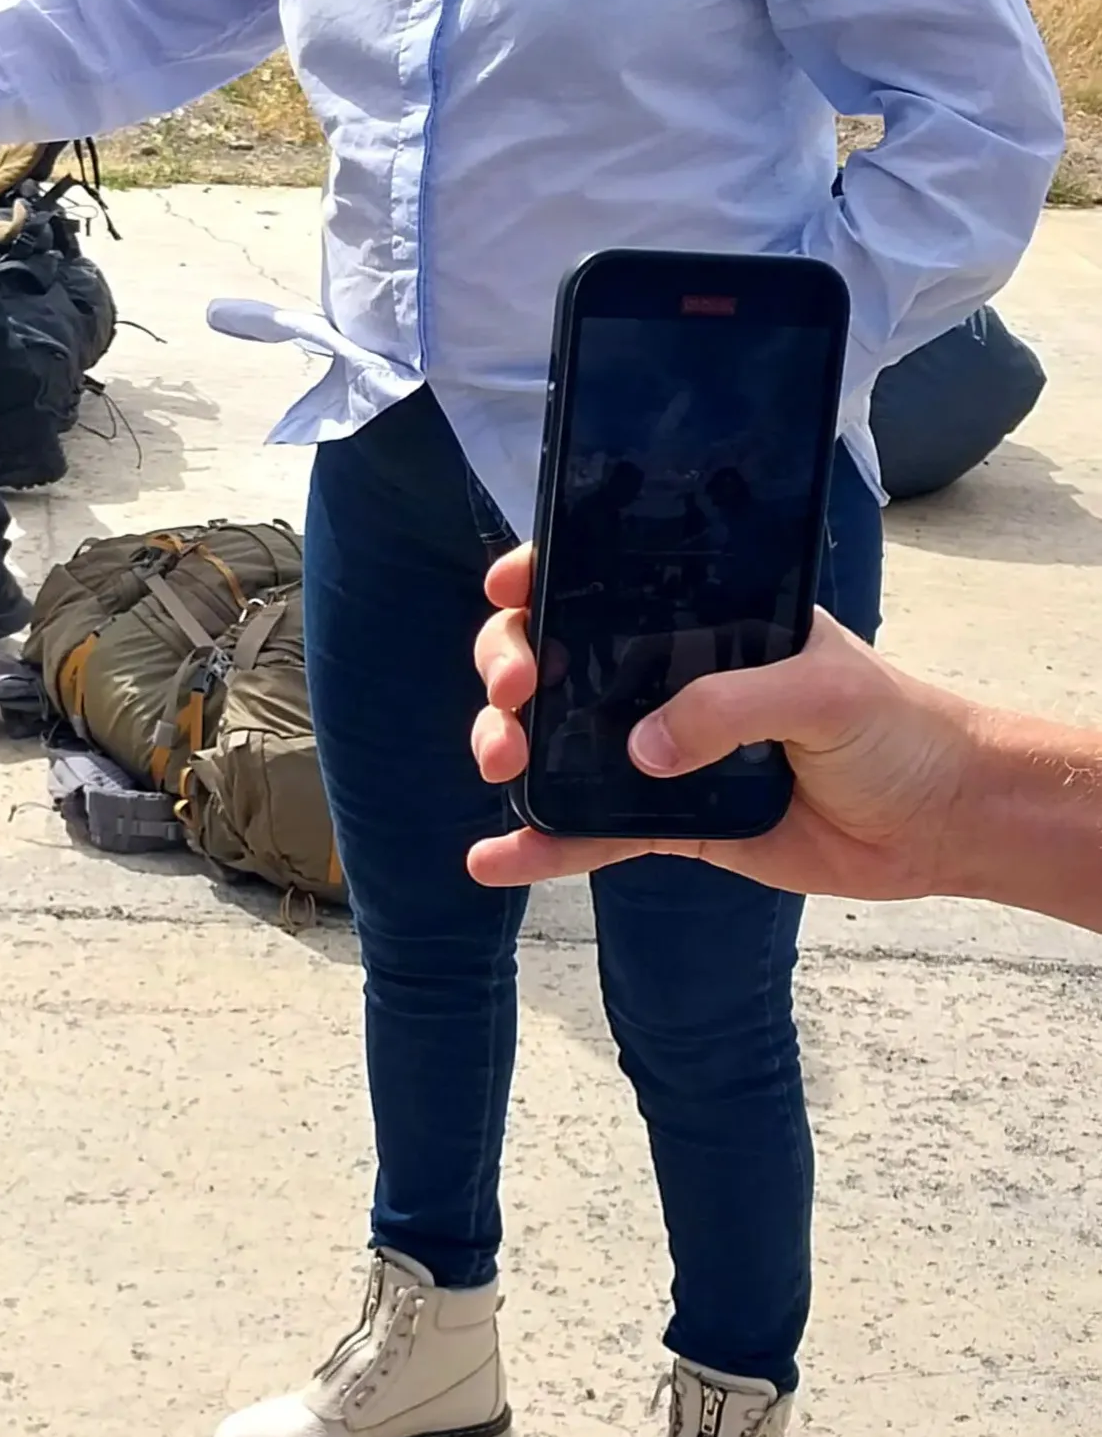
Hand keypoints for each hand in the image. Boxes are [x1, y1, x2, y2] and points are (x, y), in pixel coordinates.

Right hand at [465, 543, 978, 900]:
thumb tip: (639, 751)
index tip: (508, 587)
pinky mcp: (671, 823)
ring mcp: (664, 750)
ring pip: (561, 742)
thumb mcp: (821, 689)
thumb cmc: (897, 728)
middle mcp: (670, 676)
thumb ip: (730, 706)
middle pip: (559, 658)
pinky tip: (494, 859)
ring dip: (511, 749)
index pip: (608, 584)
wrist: (941, 822)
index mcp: (704, 620)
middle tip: (514, 696)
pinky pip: (594, 831)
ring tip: (501, 769)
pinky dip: (544, 845)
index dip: (545, 578)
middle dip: (511, 668)